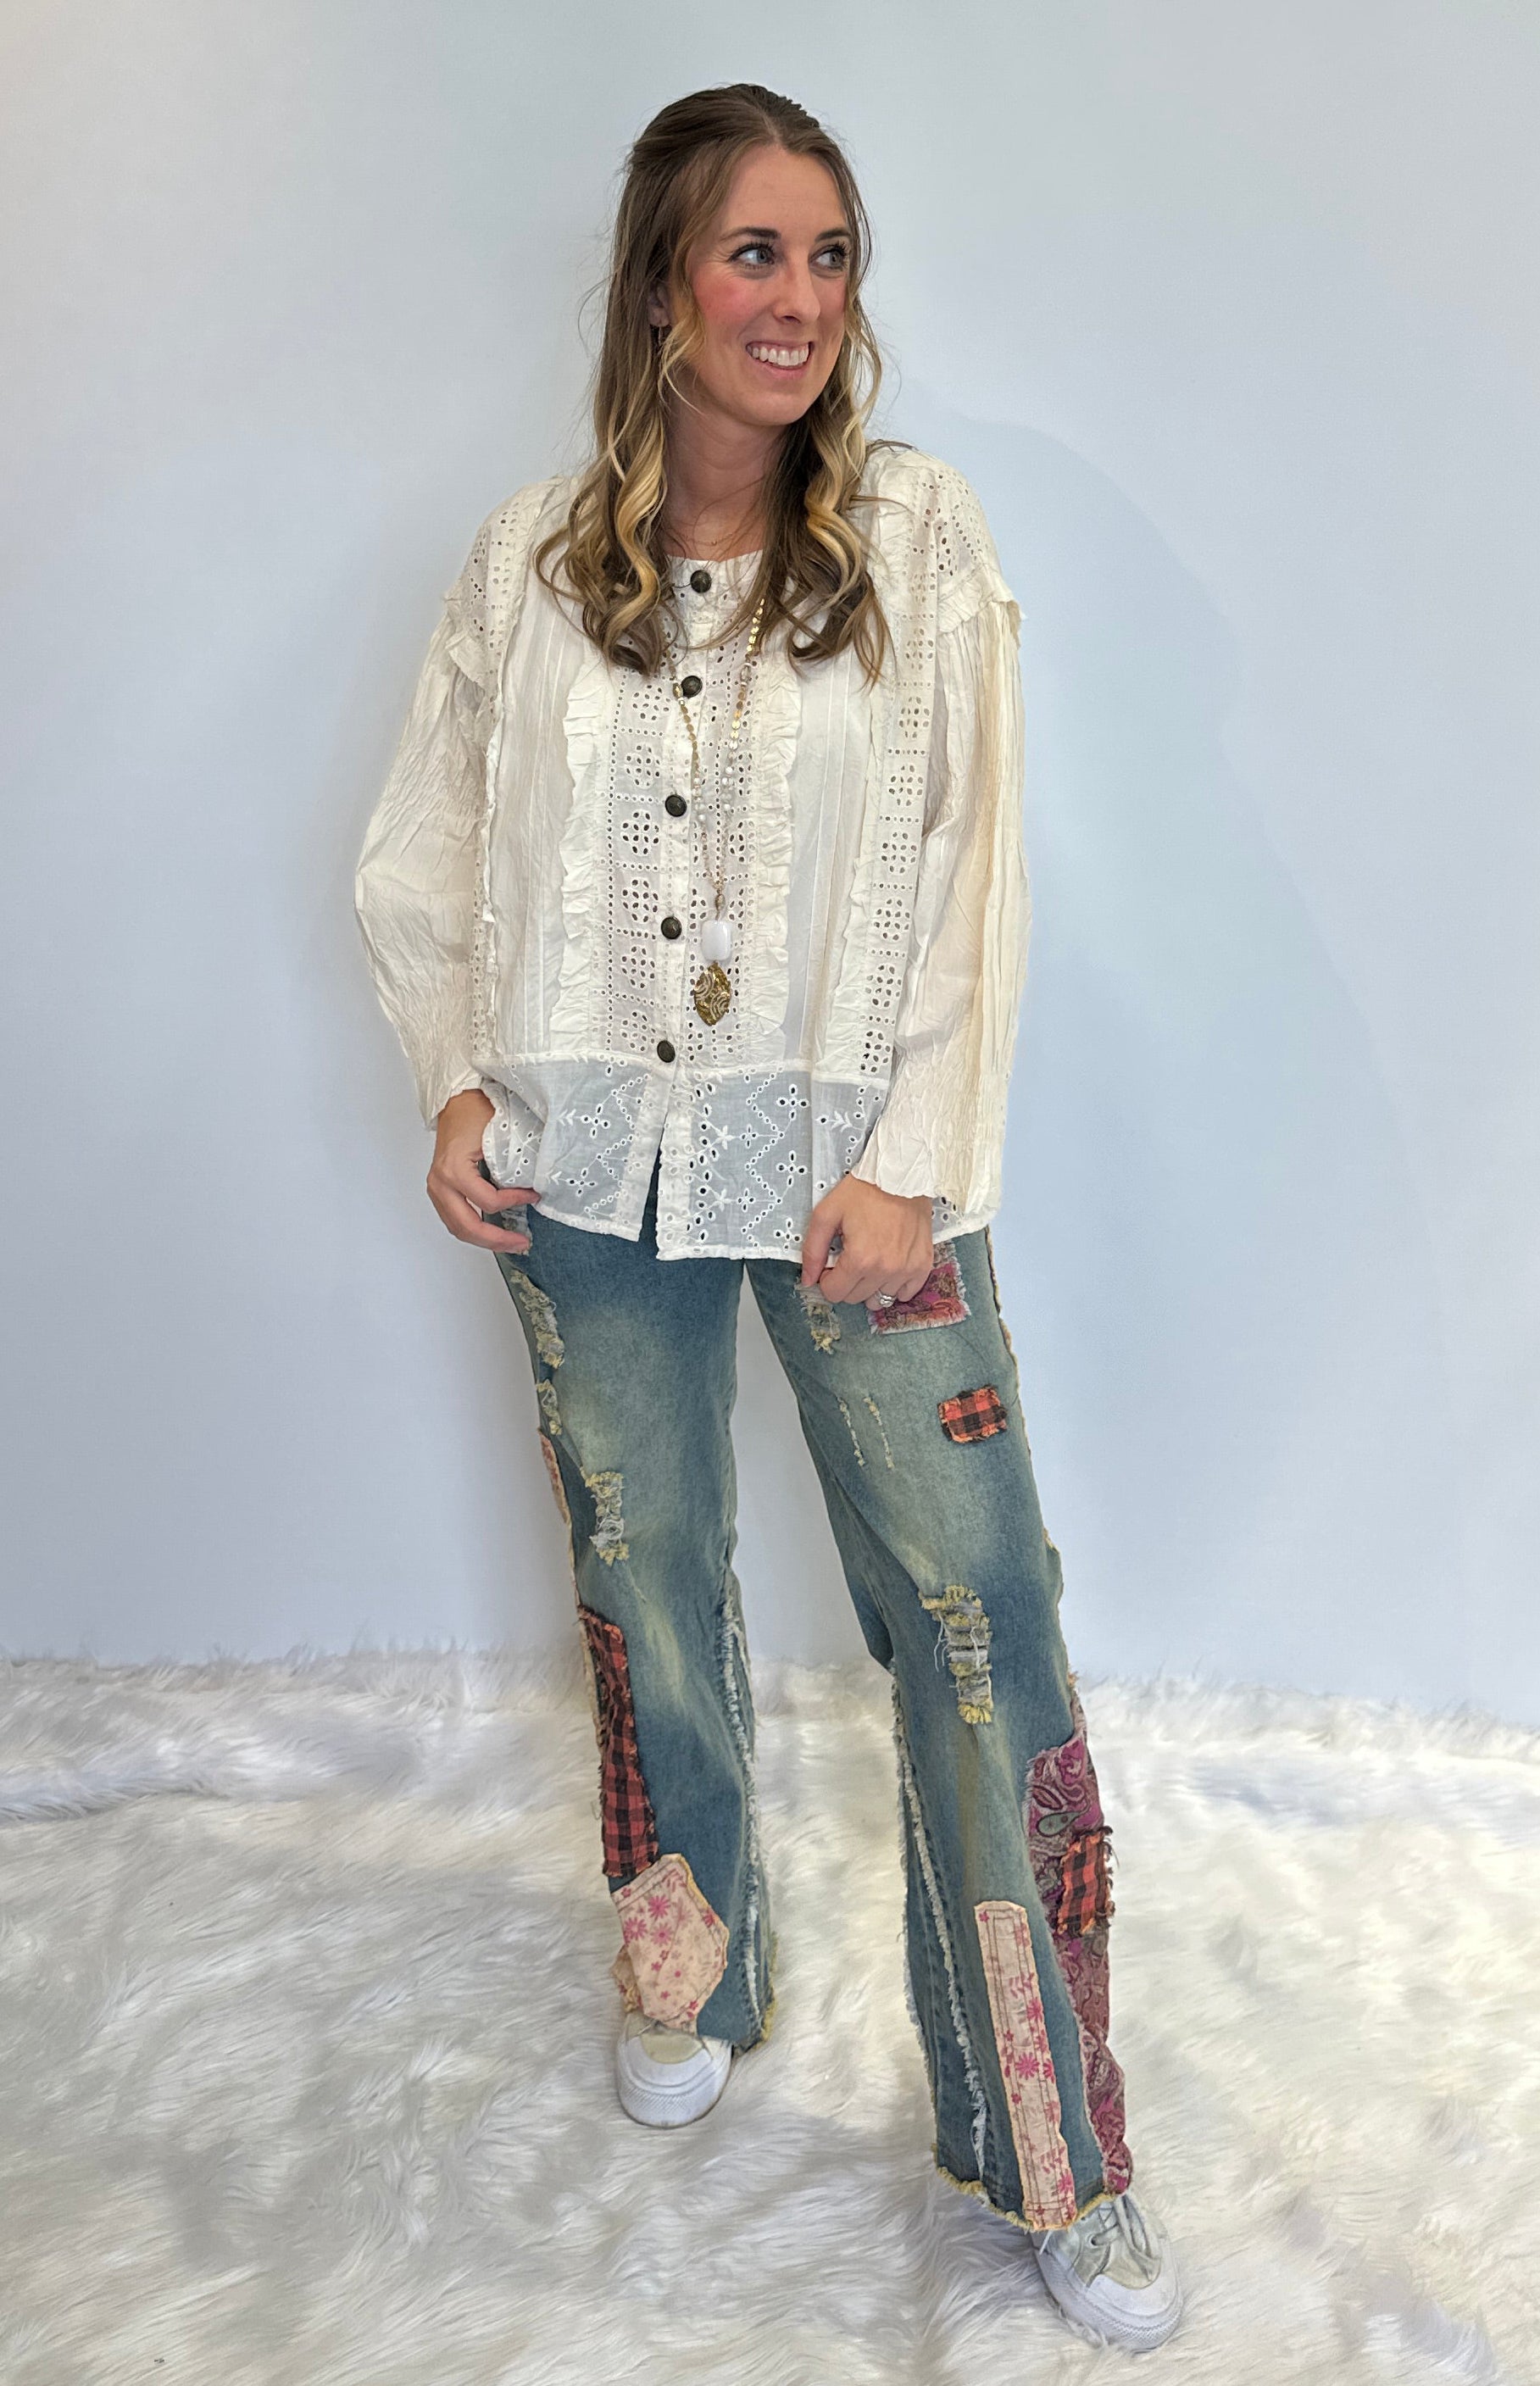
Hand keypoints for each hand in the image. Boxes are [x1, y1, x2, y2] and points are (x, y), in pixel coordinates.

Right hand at [428, 1088, 538, 1252]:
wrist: (456, 1102)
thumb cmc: (475, 1112)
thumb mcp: (499, 1135)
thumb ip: (513, 1165)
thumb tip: (534, 1188)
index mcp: (454, 1169)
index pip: (488, 1201)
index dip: (515, 1202)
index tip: (534, 1195)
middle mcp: (440, 1182)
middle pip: (468, 1226)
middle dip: (497, 1240)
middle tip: (522, 1243)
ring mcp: (437, 1188)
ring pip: (458, 1228)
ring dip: (484, 1241)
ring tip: (509, 1243)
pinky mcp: (439, 1190)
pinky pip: (453, 1220)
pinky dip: (473, 1229)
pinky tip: (492, 1232)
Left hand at [799, 1174, 933, 1305]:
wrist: (901, 1175)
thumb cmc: (864, 1190)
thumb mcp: (827, 1213)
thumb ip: (813, 1249)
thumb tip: (808, 1279)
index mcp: (860, 1259)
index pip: (834, 1293)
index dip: (828, 1279)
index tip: (833, 1262)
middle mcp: (885, 1270)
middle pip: (855, 1298)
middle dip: (847, 1281)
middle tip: (850, 1256)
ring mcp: (907, 1269)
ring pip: (880, 1299)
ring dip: (870, 1285)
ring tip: (871, 1259)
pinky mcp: (922, 1265)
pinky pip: (905, 1293)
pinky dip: (894, 1285)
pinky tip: (888, 1267)